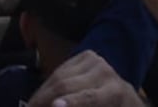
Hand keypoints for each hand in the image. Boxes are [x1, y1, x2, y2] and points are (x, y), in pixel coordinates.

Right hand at [28, 50, 142, 106]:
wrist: (126, 100)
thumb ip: (78, 106)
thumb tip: (56, 105)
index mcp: (115, 94)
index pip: (89, 98)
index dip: (72, 103)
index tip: (55, 106)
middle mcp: (105, 73)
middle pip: (66, 85)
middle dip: (43, 100)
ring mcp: (96, 61)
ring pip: (58, 76)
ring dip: (40, 95)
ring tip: (31, 106)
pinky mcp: (86, 55)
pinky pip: (59, 70)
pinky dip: (46, 86)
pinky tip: (39, 99)